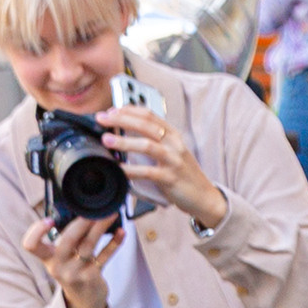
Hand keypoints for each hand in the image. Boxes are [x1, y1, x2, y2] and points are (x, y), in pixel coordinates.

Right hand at [21, 204, 121, 307]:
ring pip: (89, 245)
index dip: (36, 231)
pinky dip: (114, 243)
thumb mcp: (62, 257)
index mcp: (47, 258)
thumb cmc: (72, 269)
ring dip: (100, 227)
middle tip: (93, 210)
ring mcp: (75, 273)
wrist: (84, 300)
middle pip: (67, 240)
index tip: (49, 220)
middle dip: (82, 222)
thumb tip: (84, 211)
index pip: (31, 245)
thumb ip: (68, 238)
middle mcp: (58, 266)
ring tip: (110, 214)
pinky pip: (104, 256)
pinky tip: (122, 232)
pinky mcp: (92, 276)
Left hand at [99, 101, 226, 229]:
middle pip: (146, 125)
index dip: (128, 110)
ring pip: (147, 145)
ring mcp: (173, 161)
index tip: (111, 111)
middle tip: (102, 119)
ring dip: (124, 141)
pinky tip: (118, 169)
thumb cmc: (184, 175)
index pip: (149, 115)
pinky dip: (130, 170)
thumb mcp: (172, 153)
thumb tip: (125, 135)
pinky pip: (147, 172)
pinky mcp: (170, 178)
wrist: (205, 197)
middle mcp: (174, 144)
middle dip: (121, 119)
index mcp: (173, 135)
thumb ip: (154, 142)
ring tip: (106, 140)